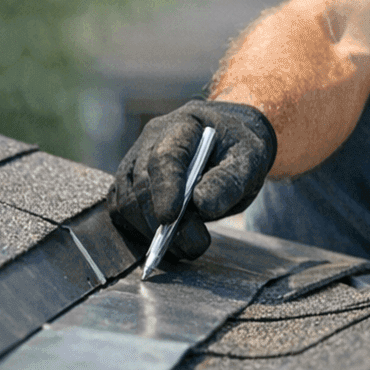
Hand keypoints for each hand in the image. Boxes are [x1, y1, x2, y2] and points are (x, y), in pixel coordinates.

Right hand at [107, 99, 277, 260]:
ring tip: (187, 246)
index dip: (165, 187)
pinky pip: (121, 211)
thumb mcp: (249, 160)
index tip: (170, 218)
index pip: (164, 155)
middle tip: (196, 244)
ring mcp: (134, 161)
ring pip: (126, 201)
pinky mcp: (128, 184)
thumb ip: (229, 181)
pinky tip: (168, 241)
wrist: (228, 145)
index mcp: (184, 124)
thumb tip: (202, 204)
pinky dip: (139, 231)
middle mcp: (151, 140)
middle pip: (142, 182)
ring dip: (151, 231)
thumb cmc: (237, 150)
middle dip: (161, 220)